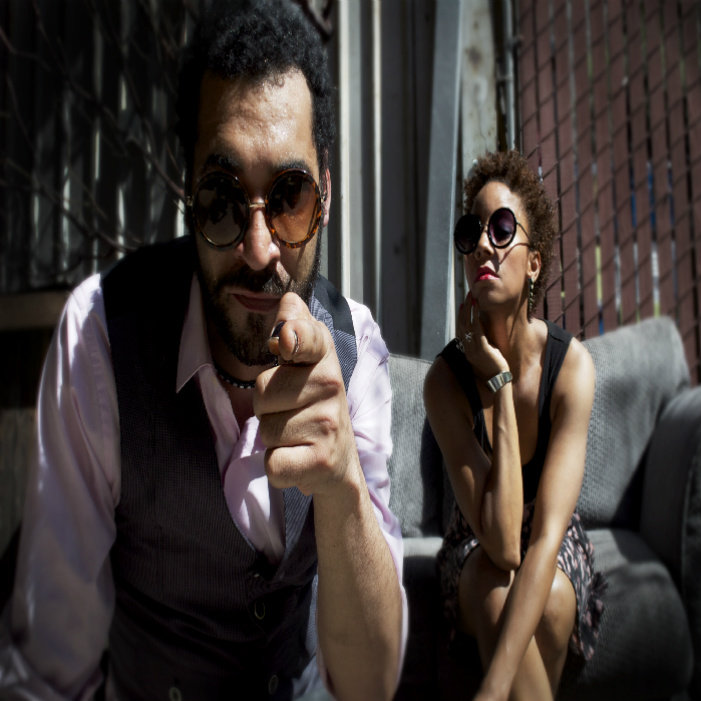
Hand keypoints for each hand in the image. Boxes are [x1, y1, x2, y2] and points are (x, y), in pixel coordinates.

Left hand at [254, 292, 358, 495]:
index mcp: (324, 358)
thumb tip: (287, 299)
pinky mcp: (320, 460)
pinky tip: (297, 458)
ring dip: (272, 437)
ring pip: (265, 428)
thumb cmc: (313, 406)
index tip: (287, 341)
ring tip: (295, 435)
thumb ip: (295, 331)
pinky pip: (272, 462)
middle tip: (290, 412)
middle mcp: (333, 386)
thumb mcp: (308, 366)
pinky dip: (277, 465)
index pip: (310, 338)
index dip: (296, 336)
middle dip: (266, 407)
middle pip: (263, 390)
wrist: (339, 461)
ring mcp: (329, 425)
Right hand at [456, 292, 508, 379]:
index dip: (460, 317)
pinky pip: (477, 329)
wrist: (498, 380)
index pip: (460, 330)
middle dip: (464, 310)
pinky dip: (476, 317)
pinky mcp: (481, 348)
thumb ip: (481, 341)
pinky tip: (477, 308)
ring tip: (471, 298)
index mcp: (466, 350)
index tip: (462, 305)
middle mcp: (467, 348)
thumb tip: (482, 328)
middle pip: (462, 325)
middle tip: (466, 297)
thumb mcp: (486, 352)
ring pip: (467, 325)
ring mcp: (473, 348)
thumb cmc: (494, 367)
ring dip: (469, 310)